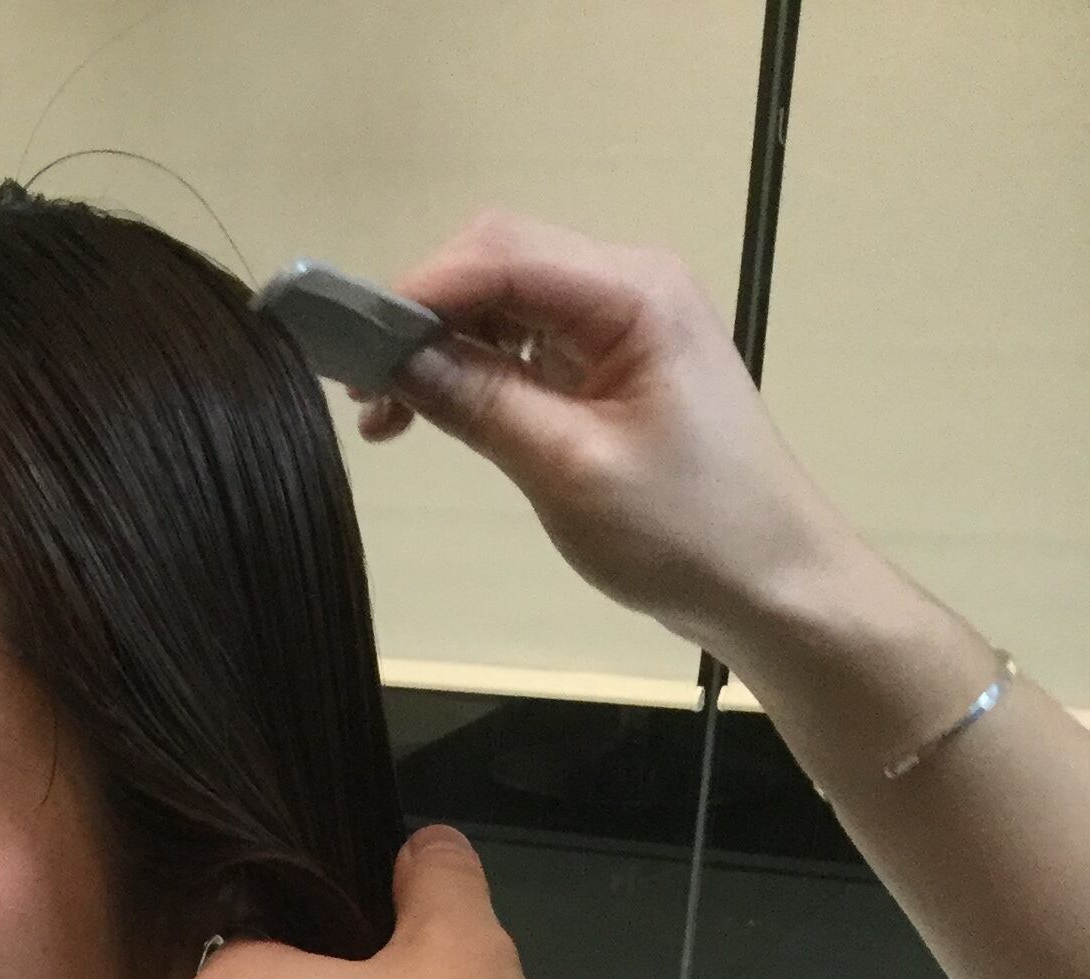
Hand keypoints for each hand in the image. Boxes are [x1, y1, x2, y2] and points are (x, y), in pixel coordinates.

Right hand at [348, 208, 863, 664]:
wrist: (772, 581)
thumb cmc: (687, 530)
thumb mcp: (568, 469)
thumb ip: (479, 403)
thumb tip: (395, 358)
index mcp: (632, 293)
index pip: (501, 254)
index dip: (417, 290)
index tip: (349, 346)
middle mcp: (627, 288)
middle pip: (499, 266)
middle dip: (422, 316)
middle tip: (361, 391)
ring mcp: (621, 327)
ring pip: (506, 306)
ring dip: (440, 348)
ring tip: (385, 415)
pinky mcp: (613, 368)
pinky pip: (527, 347)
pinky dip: (473, 372)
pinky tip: (432, 413)